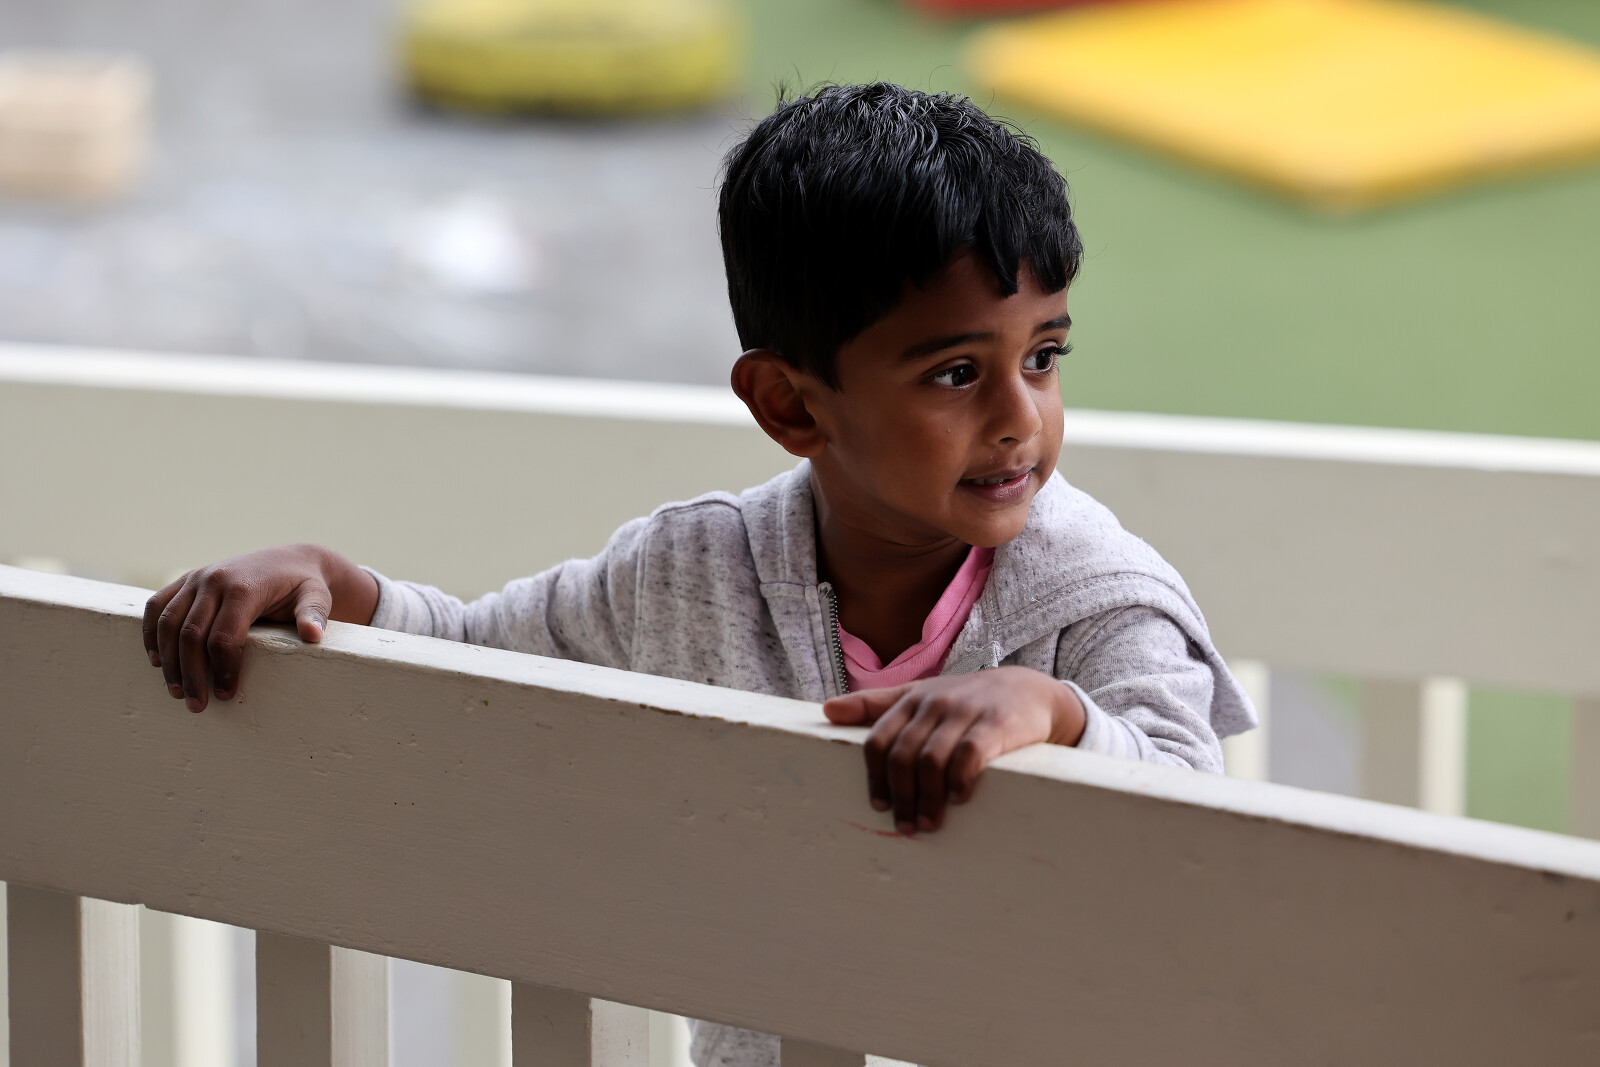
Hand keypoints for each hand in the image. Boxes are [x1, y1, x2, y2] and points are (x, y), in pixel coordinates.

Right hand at [141, 544, 378, 712]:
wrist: (289, 560)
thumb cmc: (303, 586)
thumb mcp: (316, 597)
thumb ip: (313, 614)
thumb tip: (313, 635)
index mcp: (244, 587)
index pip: (223, 636)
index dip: (222, 669)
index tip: (225, 695)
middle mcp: (214, 579)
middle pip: (190, 634)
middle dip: (191, 674)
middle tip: (196, 705)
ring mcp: (196, 578)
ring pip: (168, 623)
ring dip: (168, 660)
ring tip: (177, 692)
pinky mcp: (186, 580)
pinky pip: (157, 606)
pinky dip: (151, 634)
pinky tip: (157, 661)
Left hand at [823, 666, 1085, 833]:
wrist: (1027, 690)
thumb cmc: (966, 699)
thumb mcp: (920, 695)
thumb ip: (875, 704)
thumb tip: (827, 710)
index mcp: (911, 701)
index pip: (878, 740)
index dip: (874, 778)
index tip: (878, 807)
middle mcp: (933, 703)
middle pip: (901, 756)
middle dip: (900, 796)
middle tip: (905, 826)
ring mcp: (964, 712)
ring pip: (931, 759)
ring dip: (927, 798)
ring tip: (929, 823)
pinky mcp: (995, 724)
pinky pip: (970, 755)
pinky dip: (959, 781)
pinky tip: (959, 799)